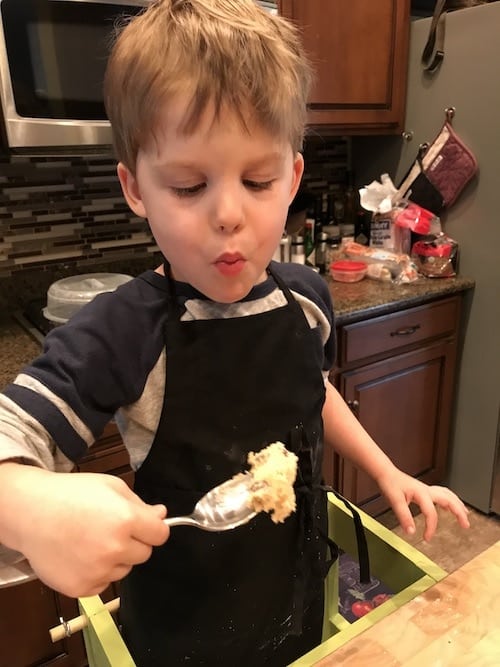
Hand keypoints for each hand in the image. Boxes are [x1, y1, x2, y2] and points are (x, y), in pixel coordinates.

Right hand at [0, 464, 169, 596]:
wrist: (31, 513)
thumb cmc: (70, 494)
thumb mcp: (110, 486)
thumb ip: (140, 504)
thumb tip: (161, 515)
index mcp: (126, 520)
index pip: (161, 534)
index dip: (153, 528)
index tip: (144, 525)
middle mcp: (115, 548)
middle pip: (144, 554)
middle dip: (134, 543)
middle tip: (110, 529)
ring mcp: (98, 571)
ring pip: (124, 570)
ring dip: (116, 559)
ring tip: (91, 540)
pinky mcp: (82, 588)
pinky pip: (104, 584)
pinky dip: (97, 573)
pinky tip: (81, 555)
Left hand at [376, 467, 469, 540]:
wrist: (385, 473)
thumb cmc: (390, 484)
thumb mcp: (394, 501)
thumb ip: (404, 517)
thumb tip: (411, 532)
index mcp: (421, 493)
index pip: (431, 513)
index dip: (431, 527)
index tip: (427, 538)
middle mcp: (427, 490)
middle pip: (449, 500)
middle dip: (459, 512)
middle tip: (466, 524)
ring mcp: (427, 489)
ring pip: (448, 495)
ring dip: (458, 505)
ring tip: (465, 514)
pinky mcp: (424, 490)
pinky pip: (442, 494)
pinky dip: (450, 500)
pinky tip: (449, 507)